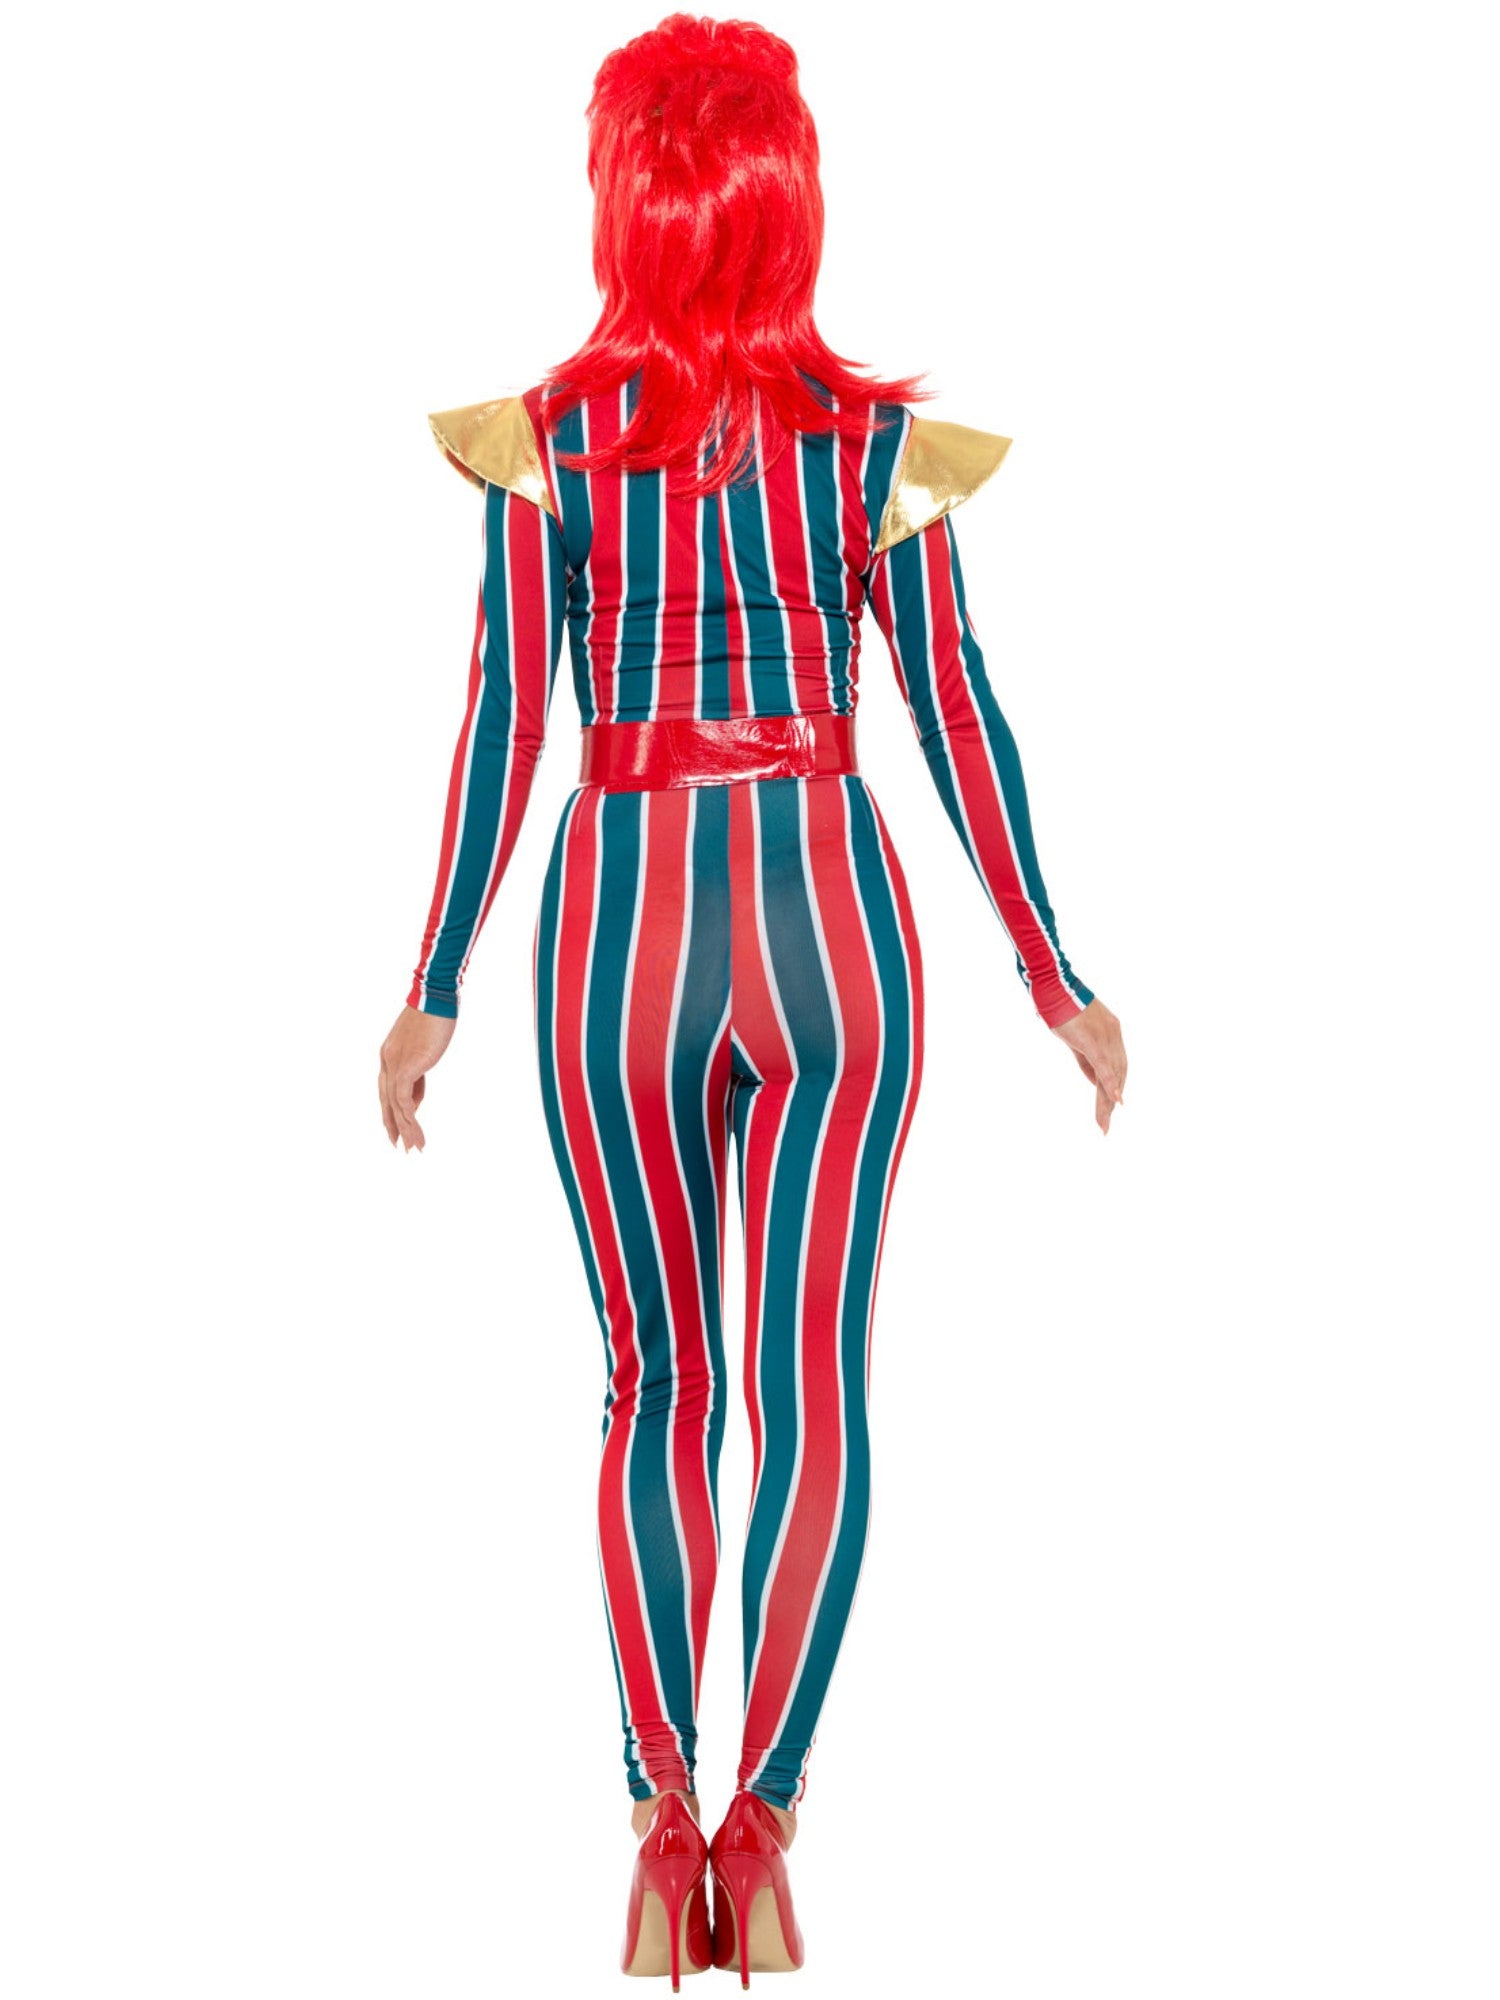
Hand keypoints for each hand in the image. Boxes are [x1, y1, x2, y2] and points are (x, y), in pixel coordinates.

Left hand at [379, 1004, 456, 1150]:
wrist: (435, 999)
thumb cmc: (434, 1017)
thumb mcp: (425, 1047)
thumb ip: (418, 1070)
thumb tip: (417, 1096)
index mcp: (389, 1054)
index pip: (387, 1089)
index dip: (392, 1111)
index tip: (400, 1128)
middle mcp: (386, 1061)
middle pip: (386, 1101)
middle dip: (394, 1125)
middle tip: (401, 1146)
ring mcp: (394, 1065)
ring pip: (395, 1106)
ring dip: (406, 1129)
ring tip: (416, 1148)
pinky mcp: (406, 1068)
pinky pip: (404, 1102)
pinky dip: (410, 1120)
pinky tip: (417, 1133)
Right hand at [1049, 997, 1126, 1134]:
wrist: (1053, 987)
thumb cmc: (1059, 1008)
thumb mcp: (1074, 1036)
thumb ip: (1085, 1058)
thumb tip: (1094, 1080)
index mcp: (1111, 1032)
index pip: (1117, 1065)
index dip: (1114, 1085)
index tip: (1111, 1105)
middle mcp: (1114, 1035)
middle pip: (1118, 1073)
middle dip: (1111, 1099)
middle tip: (1105, 1123)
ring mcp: (1106, 1037)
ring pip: (1111, 1075)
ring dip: (1106, 1101)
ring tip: (1103, 1123)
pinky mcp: (1094, 1041)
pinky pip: (1104, 1067)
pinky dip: (1110, 1085)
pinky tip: (1115, 1102)